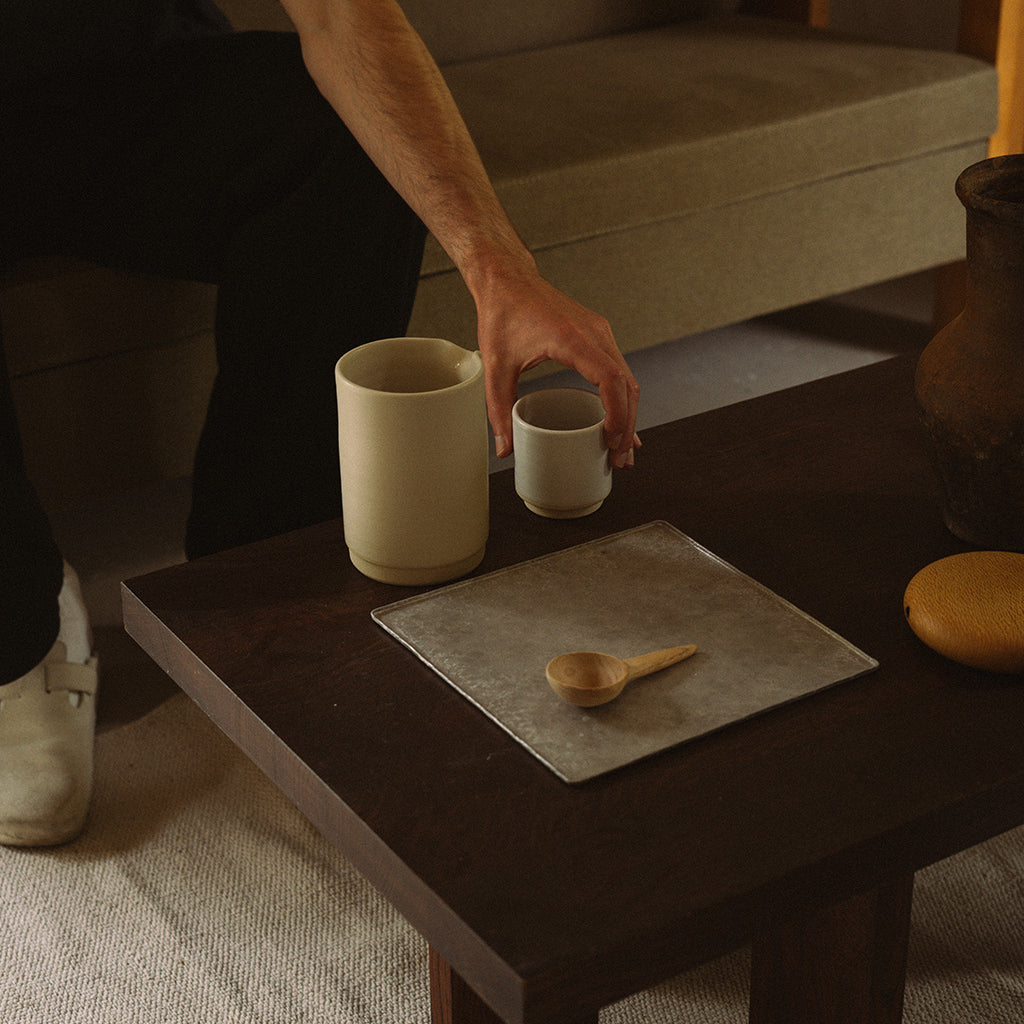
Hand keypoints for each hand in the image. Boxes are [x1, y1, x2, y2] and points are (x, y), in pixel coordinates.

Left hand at [475, 266, 640, 468]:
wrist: (507, 278)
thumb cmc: (502, 313)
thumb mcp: (495, 366)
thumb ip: (499, 409)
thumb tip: (506, 449)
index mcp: (571, 338)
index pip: (610, 379)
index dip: (617, 414)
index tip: (610, 441)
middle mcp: (594, 333)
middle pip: (626, 384)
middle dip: (627, 425)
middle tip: (620, 459)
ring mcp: (599, 332)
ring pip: (627, 378)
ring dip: (628, 414)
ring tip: (621, 449)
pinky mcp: (597, 335)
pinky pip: (618, 370)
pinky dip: (622, 398)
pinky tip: (620, 421)